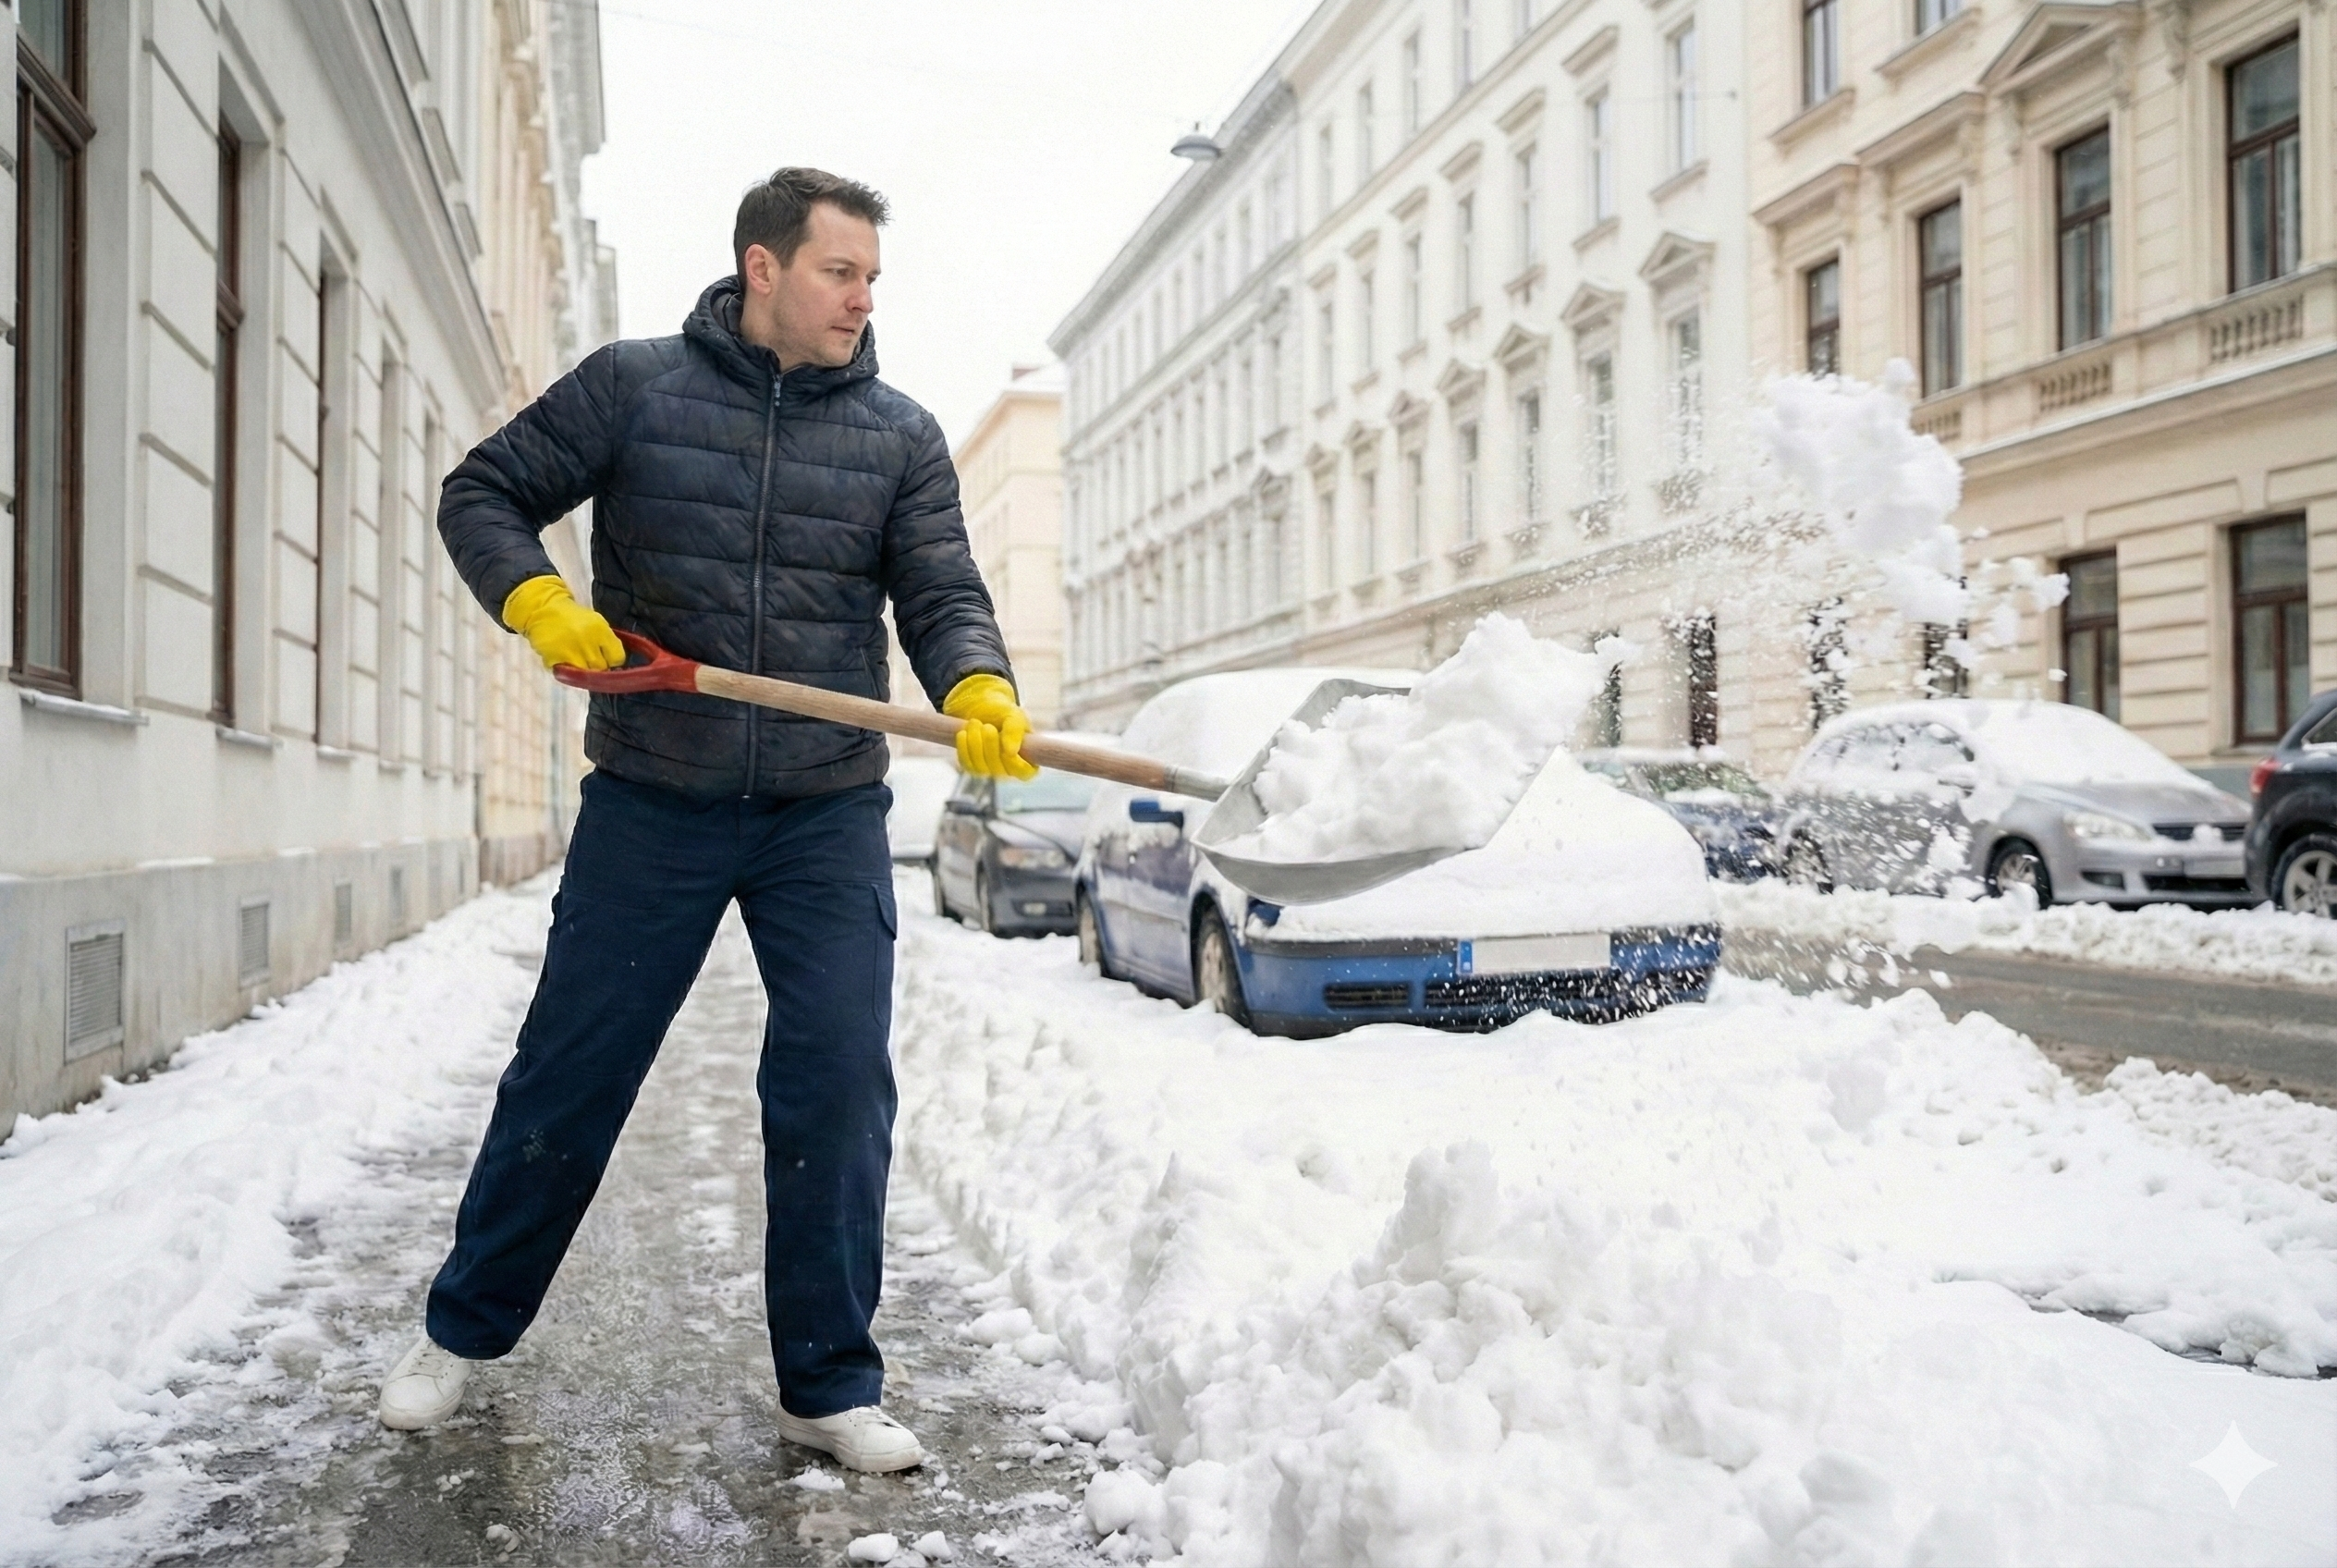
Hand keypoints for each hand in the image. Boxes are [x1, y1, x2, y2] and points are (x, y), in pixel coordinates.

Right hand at [501, 575, 623, 671]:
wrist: (543, 609)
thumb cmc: (572, 617)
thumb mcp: (596, 622)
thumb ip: (607, 640)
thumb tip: (616, 662)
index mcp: (601, 631)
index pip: (618, 658)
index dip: (613, 660)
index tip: (607, 657)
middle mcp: (588, 643)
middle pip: (602, 669)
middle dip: (597, 666)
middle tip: (588, 657)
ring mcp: (571, 654)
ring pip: (586, 676)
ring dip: (582, 671)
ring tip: (575, 658)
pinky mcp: (555, 661)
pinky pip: (567, 675)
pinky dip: (565, 671)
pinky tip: (562, 658)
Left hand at [942, 673, 1037, 780]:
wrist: (980, 707)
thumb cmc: (1002, 713)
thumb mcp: (1013, 715)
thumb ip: (1015, 731)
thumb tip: (1011, 752)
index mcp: (1027, 758)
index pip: (1025, 772)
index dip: (1015, 763)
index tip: (1006, 747)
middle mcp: (1009, 768)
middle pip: (999, 770)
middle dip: (991, 745)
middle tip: (987, 726)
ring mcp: (989, 770)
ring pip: (981, 767)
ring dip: (975, 743)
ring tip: (975, 723)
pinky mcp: (972, 767)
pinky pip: (967, 764)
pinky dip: (964, 747)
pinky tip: (964, 733)